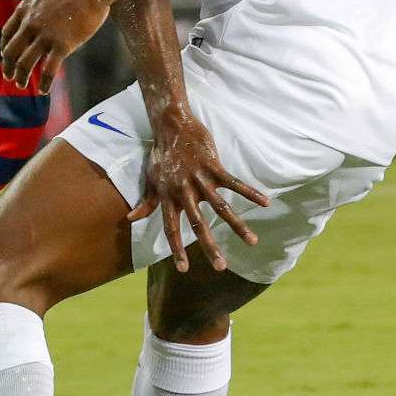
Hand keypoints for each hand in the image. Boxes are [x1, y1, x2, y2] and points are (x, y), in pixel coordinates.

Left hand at [0, 0, 110, 92]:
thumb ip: (37, 9)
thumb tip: (36, 19)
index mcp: (25, 9)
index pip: (7, 33)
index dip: (4, 47)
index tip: (6, 56)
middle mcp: (30, 24)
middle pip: (11, 51)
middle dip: (8, 67)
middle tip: (9, 76)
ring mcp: (44, 36)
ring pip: (25, 63)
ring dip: (21, 77)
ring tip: (21, 85)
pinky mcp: (61, 46)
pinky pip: (48, 70)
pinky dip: (43, 83)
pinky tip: (43, 90)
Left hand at [128, 110, 270, 272]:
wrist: (172, 125)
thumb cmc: (162, 154)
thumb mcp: (151, 179)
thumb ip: (146, 202)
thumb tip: (131, 218)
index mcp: (168, 197)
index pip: (172, 229)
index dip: (177, 249)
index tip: (183, 269)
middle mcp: (184, 191)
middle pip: (198, 224)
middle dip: (209, 247)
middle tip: (221, 267)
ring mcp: (200, 179)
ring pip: (221, 208)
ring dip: (237, 226)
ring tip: (252, 242)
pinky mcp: (213, 166)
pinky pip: (234, 183)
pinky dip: (250, 192)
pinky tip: (265, 202)